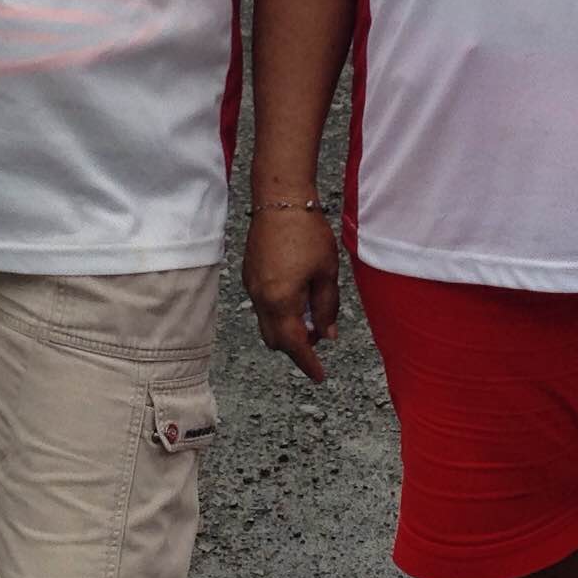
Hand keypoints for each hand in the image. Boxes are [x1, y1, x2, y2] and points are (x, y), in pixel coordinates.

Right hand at [242, 208, 342, 384]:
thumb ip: (327, 307)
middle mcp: (261, 299)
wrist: (280, 201)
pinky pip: (262, 306)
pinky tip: (297, 297)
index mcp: (281, 301)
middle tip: (320, 339)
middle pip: (276, 340)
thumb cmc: (308, 233)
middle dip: (296, 347)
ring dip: (287, 328)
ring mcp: (252, 287)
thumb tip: (327, 334)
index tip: (320, 375)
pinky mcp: (249, 275)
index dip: (308, 363)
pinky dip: (278, 312)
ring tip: (311, 315)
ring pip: (267, 323)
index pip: (294, 345)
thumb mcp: (327, 273)